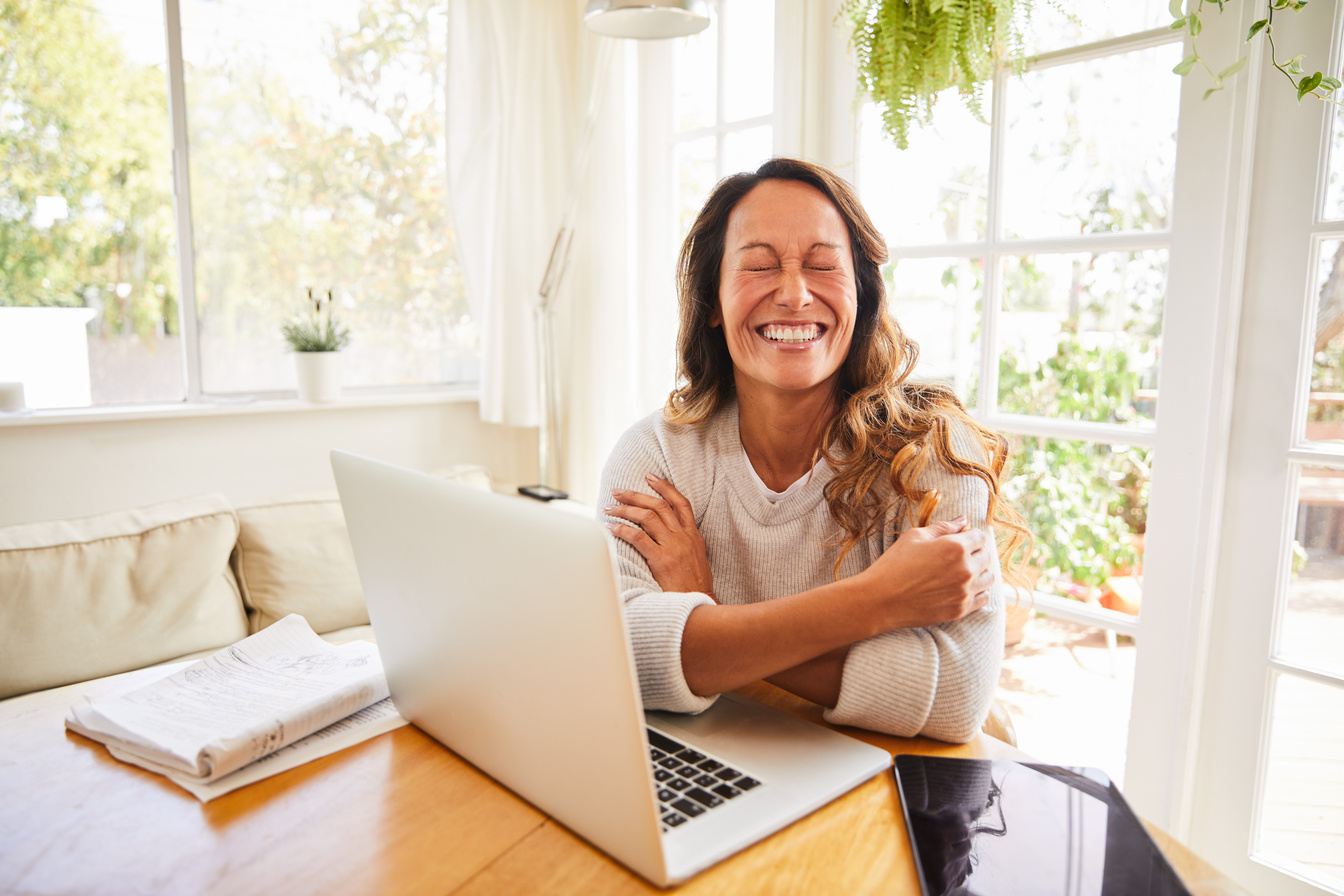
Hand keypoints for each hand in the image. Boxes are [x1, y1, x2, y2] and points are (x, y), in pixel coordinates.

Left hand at [604, 474, 715, 599]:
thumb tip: (664, 534)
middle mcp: (684, 537)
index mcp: (694, 535)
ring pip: (647, 517)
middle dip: (636, 495)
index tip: (650, 477)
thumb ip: (683, 543)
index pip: (680, 503)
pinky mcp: (662, 560)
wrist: (700, 605)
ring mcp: (674, 547)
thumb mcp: (696, 559)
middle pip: (659, 505)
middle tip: (618, 491)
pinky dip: (622, 529)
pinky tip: (611, 527)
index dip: (665, 487)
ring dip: (625, 509)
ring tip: (609, 507)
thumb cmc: (695, 587)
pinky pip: (638, 537)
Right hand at [862, 516, 992, 629]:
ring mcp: (965, 592)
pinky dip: (977, 591)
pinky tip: (962, 587)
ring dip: (979, 572)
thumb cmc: (894, 564)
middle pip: (986, 556)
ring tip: (960, 572)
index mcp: (955, 547)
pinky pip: (983, 598)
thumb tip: (963, 520)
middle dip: (974, 552)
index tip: (959, 539)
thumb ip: (943, 527)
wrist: (880, 600)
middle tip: (956, 556)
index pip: (979, 536)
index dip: (969, 535)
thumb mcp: (915, 536)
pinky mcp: (961, 610)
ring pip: (988, 578)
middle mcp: (965, 569)